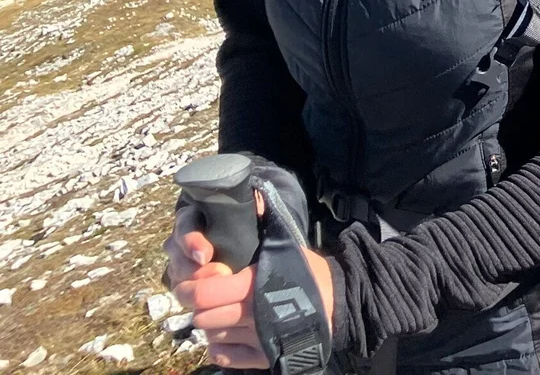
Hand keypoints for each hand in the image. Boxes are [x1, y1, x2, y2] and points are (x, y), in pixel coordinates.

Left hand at [168, 199, 333, 368]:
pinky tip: (226, 334)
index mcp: (252, 285)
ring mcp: (255, 338)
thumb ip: (264, 226)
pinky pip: (225, 356)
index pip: (203, 292)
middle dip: (199, 306)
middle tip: (205, 298)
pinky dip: (220, 346)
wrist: (340, 304)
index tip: (188, 284)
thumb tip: (254, 194)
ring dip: (210, 325)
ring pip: (212, 335)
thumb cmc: (310, 273)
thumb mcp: (287, 245)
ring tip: (218, 313)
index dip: (189, 288)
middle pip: (203, 317)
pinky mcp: (262, 356)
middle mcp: (250, 314)